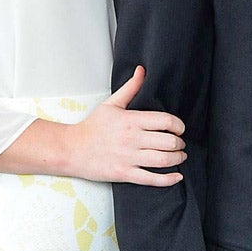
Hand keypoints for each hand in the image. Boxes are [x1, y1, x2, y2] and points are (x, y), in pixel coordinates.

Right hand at [67, 68, 186, 185]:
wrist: (71, 149)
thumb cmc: (92, 127)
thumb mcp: (111, 104)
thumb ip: (131, 88)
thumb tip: (142, 70)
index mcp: (130, 120)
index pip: (165, 121)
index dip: (178, 125)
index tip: (179, 128)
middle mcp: (131, 139)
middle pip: (169, 142)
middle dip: (180, 143)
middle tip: (180, 143)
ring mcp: (128, 157)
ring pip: (163, 160)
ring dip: (178, 158)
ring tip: (180, 156)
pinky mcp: (124, 173)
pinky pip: (151, 179)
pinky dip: (168, 179)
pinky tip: (177, 176)